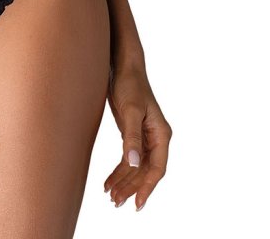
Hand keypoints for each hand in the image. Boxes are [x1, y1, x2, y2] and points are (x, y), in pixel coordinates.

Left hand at [103, 61, 170, 210]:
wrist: (122, 66)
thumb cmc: (129, 84)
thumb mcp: (129, 110)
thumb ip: (131, 137)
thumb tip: (132, 163)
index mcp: (161, 134)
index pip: (157, 168)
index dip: (147, 187)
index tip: (136, 204)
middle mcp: (156, 138)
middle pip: (145, 171)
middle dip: (131, 187)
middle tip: (116, 203)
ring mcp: (144, 137)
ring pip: (136, 167)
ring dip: (124, 182)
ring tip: (111, 197)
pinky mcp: (132, 134)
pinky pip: (128, 159)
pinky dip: (119, 171)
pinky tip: (109, 182)